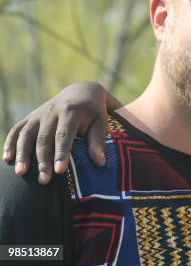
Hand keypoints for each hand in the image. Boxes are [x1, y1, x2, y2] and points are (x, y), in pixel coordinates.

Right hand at [2, 81, 121, 183]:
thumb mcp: (100, 122)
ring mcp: (39, 113)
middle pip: (44, 138)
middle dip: (43, 160)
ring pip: (27, 134)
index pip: (64, 134)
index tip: (60, 171)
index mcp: (71, 110)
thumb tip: (100, 163)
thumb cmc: (94, 112)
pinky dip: (10, 143)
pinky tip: (7, 159)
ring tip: (21, 173)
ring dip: (22, 153)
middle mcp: (52, 111)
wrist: (81, 91)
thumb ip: (98, 141)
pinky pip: (17, 129)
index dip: (61, 153)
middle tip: (44, 180)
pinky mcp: (30, 117)